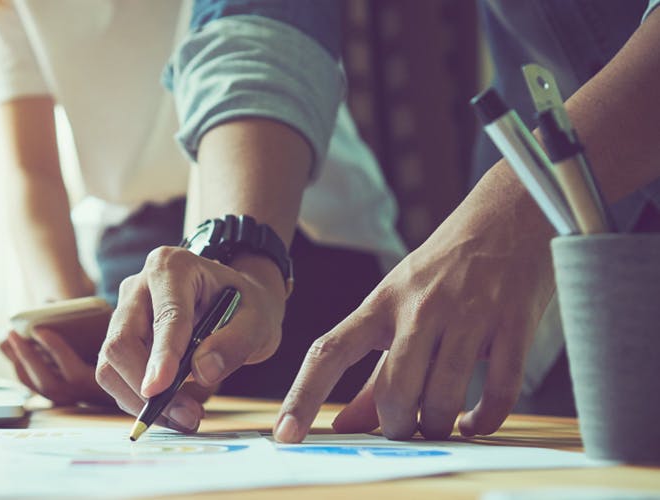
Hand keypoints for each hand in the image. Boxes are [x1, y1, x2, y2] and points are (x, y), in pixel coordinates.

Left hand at [0, 327, 112, 406]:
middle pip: (46, 380)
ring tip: (9, 338)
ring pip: (35, 384)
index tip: (38, 329)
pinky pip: (30, 384)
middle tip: (13, 332)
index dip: (53, 347)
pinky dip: (19, 366)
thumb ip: (93, 322)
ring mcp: (63, 398)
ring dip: (18, 360)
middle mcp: (77, 394)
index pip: (70, 367)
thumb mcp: (106, 334)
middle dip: (27, 355)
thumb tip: (56, 306)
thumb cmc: (113, 351)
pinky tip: (13, 350)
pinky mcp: (53, 395)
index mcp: (95, 380)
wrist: (118, 380)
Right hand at [95, 246, 286, 431]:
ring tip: (184, 418)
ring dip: (139, 401)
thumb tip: (203, 372)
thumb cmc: (246, 305)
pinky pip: (115, 375)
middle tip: (188, 417)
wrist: (236, 299)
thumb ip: (235, 342)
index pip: (165, 316)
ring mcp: (124, 312)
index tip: (158, 389)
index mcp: (173, 267)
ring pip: (110, 364)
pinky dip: (138, 401)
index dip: (162, 355)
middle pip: (121, 342)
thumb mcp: (258, 320)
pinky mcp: (121, 338)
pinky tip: (171, 411)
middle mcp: (138, 286)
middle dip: (147, 388)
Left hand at [274, 167, 556, 441]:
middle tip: (407, 428)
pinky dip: (485, 421)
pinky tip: (475, 422)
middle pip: (394, 392)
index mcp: (380, 303)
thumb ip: (373, 372)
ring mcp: (467, 314)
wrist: (508, 215)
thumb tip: (345, 424)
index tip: (285, 434)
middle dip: (398, 427)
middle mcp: (419, 308)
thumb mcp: (397, 307)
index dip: (303, 397)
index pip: (329, 352)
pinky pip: (498, 393)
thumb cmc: (444, 269)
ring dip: (439, 427)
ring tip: (441, 425)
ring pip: (443, 398)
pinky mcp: (512, 324)